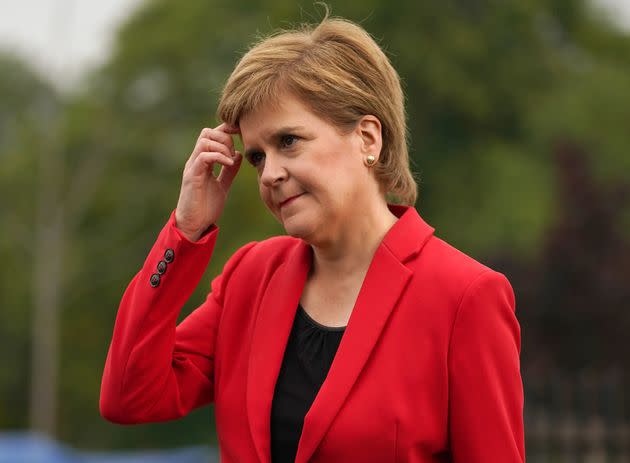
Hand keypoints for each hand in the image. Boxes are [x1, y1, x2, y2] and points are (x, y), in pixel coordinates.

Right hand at [175, 123, 241, 240]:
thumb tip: (238, 155)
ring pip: (204, 141)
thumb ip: (229, 171)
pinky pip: (203, 157)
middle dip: (224, 138)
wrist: (194, 225)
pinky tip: (228, 164)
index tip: (240, 133)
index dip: (226, 130)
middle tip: (234, 153)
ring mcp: (193, 167)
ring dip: (222, 147)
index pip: (211, 135)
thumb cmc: (206, 206)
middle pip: (207, 133)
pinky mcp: (193, 177)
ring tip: (230, 160)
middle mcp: (196, 161)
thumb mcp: (222, 185)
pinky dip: (218, 157)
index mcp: (202, 161)